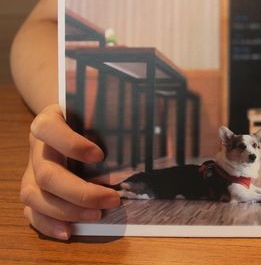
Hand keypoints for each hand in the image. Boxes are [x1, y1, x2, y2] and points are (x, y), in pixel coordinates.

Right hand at [20, 105, 120, 239]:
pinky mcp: (32, 190)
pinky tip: (69, 231)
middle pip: (47, 174)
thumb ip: (110, 119)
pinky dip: (48, 224)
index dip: (71, 144)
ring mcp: (30, 170)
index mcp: (48, 121)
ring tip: (97, 214)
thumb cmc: (88, 117)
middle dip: (80, 192)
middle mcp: (37, 147)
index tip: (99, 155)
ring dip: (67, 210)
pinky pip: (31, 211)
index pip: (49, 129)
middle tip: (112, 199)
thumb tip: (148, 130)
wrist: (69, 120)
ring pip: (35, 196)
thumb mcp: (96, 111)